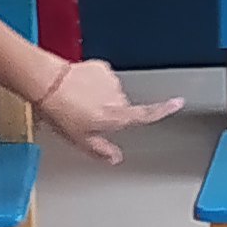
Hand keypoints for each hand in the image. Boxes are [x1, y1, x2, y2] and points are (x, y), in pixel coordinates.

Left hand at [30, 58, 181, 162]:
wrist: (48, 83)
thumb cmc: (61, 111)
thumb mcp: (80, 140)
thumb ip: (101, 150)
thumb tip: (115, 158)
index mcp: (116, 116)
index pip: (147, 114)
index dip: (165, 110)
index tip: (178, 102)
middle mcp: (117, 97)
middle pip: (122, 106)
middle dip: (109, 110)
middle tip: (86, 116)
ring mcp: (110, 81)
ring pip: (110, 91)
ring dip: (98, 96)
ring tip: (77, 101)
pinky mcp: (100, 67)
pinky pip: (101, 77)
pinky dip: (92, 82)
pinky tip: (77, 87)